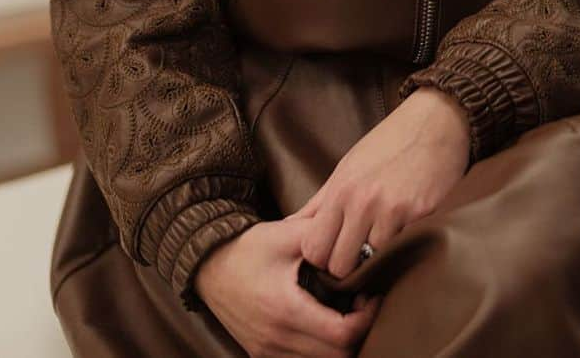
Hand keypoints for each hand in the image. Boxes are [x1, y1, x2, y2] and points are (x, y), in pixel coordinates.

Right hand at [194, 219, 381, 356]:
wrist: (208, 266)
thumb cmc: (249, 248)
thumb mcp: (287, 234)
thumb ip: (323, 233)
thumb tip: (359, 236)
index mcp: (286, 310)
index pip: (342, 335)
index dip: (366, 318)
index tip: (371, 294)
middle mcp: (277, 339)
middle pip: (337, 357)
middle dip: (358, 332)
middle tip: (362, 303)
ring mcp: (268, 351)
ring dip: (339, 344)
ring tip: (344, 312)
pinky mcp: (262, 354)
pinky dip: (319, 350)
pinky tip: (322, 323)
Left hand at [286, 87, 471, 280]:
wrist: (437, 121)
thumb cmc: (390, 142)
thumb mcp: (348, 165)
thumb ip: (320, 201)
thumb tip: (290, 225)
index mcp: (341, 189)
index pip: (313, 248)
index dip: (320, 257)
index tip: (332, 251)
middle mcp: (362, 202)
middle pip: (338, 265)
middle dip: (345, 265)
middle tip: (356, 254)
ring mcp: (391, 211)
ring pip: (369, 264)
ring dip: (373, 258)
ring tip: (380, 240)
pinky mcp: (418, 216)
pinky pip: (398, 249)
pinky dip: (397, 247)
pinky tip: (401, 230)